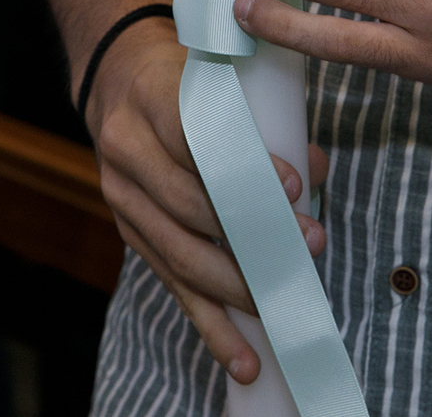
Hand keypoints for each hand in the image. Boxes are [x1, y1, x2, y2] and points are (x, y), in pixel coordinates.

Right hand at [84, 16, 329, 383]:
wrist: (115, 76)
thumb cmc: (183, 75)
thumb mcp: (219, 74)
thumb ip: (266, 117)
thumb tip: (316, 170)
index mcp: (150, 99)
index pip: (196, 139)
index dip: (245, 166)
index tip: (292, 186)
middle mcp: (126, 150)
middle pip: (189, 206)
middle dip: (252, 234)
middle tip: (309, 247)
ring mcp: (122, 196)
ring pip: (180, 255)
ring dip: (236, 286)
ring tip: (284, 305)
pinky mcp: (129, 231)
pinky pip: (171, 285)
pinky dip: (210, 324)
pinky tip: (242, 357)